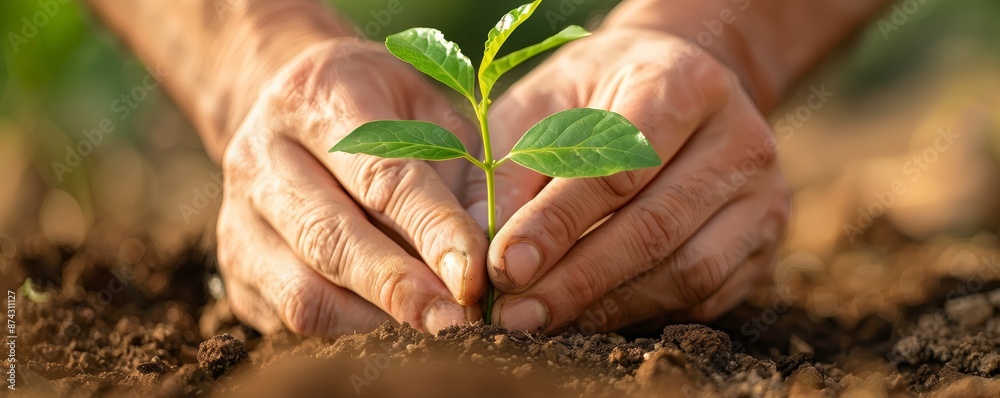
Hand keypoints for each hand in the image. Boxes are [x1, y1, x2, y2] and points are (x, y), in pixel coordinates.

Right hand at [218, 39, 485, 335]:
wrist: (290, 109)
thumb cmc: (383, 112)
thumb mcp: (431, 111)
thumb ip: (463, 172)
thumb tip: (491, 250)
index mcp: (317, 98)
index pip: (381, 176)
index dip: (431, 231)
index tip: (473, 276)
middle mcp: (261, 155)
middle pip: (331, 240)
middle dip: (399, 289)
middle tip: (457, 322)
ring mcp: (237, 215)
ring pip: (303, 292)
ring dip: (374, 322)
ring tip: (433, 330)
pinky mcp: (236, 266)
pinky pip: (289, 318)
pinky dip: (346, 334)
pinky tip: (392, 327)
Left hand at [465, 29, 788, 332]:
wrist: (679, 81)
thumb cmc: (599, 92)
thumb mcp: (546, 102)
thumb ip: (514, 167)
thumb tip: (484, 246)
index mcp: (683, 84)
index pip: (618, 166)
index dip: (558, 224)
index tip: (504, 267)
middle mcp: (738, 138)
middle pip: (655, 227)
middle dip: (577, 280)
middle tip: (517, 315)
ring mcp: (763, 193)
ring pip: (687, 271)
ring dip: (609, 307)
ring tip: (545, 322)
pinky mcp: (764, 240)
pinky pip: (707, 295)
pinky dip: (644, 313)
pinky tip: (592, 317)